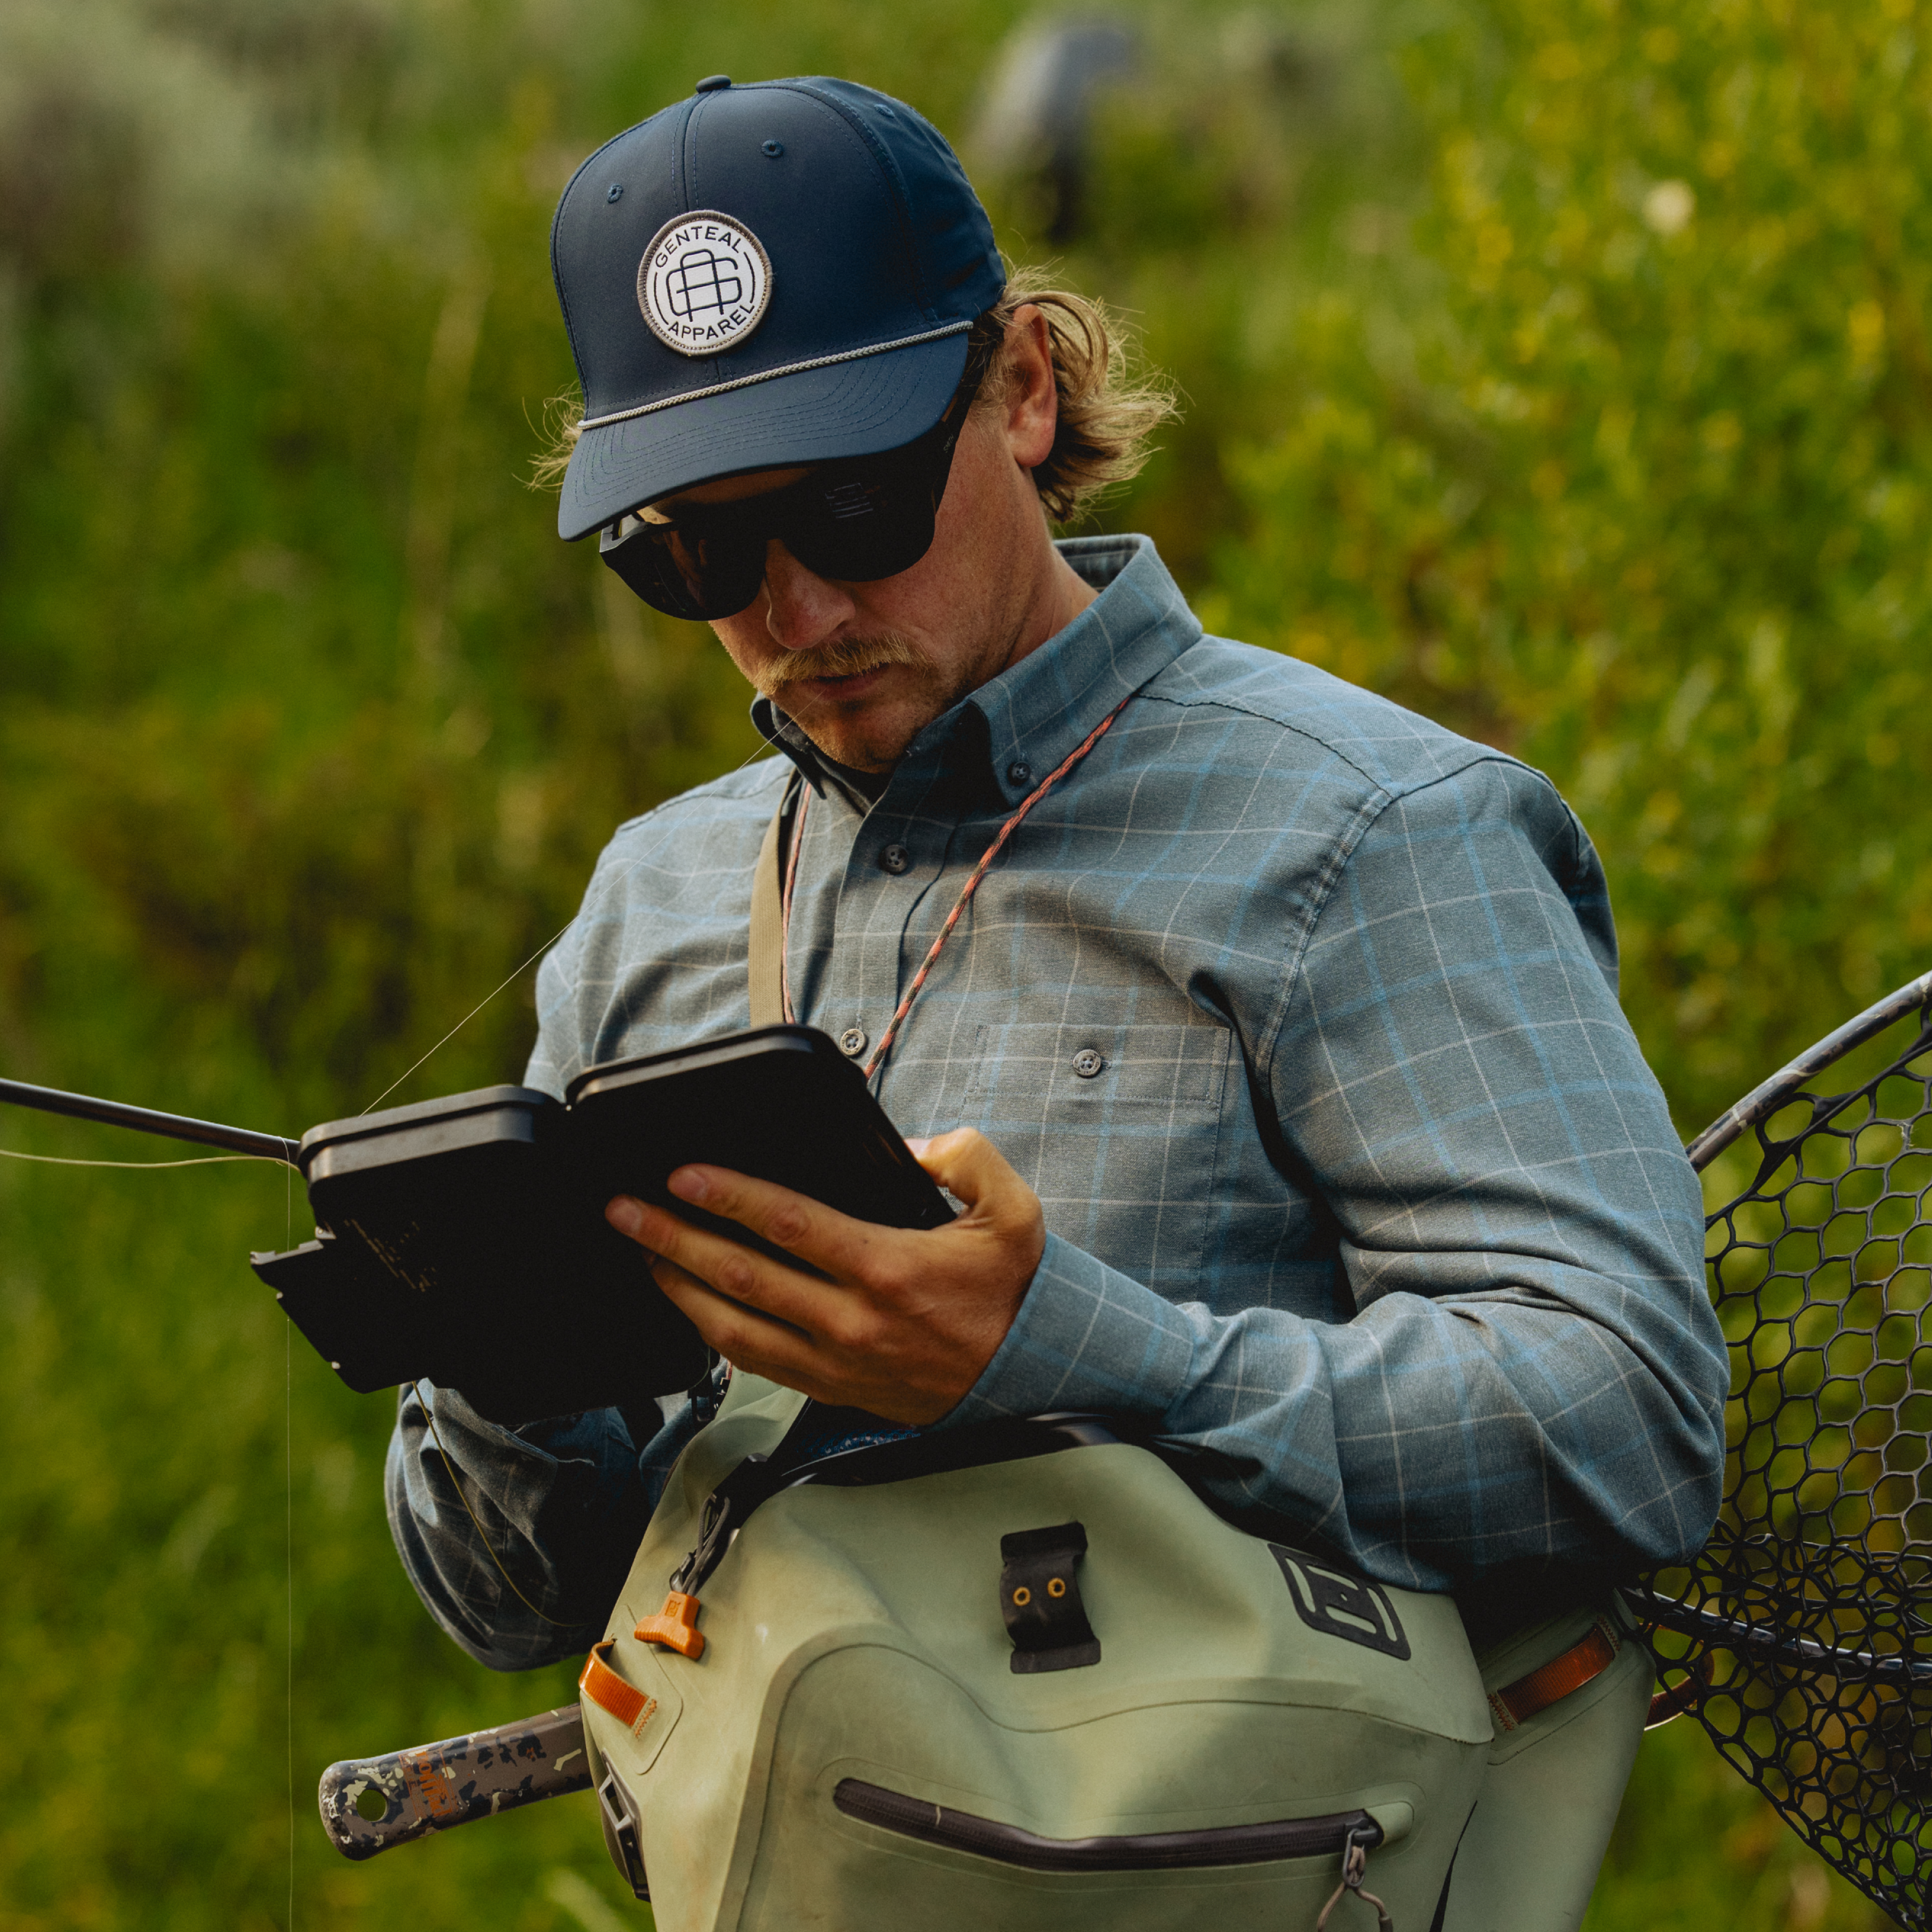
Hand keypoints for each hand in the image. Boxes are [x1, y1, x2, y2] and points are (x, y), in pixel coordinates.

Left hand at [604, 1129, 1044, 1424]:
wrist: (1032, 1375)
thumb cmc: (1012, 1290)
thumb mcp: (1013, 1210)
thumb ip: (965, 1156)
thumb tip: (909, 1144)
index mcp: (887, 1269)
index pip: (789, 1226)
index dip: (729, 1197)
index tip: (682, 1175)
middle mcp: (852, 1322)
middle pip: (741, 1278)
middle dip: (673, 1240)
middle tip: (625, 1211)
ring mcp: (837, 1363)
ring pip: (734, 1331)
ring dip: (678, 1289)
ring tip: (642, 1254)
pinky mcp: (832, 1389)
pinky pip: (755, 1364)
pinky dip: (711, 1333)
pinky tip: (688, 1304)